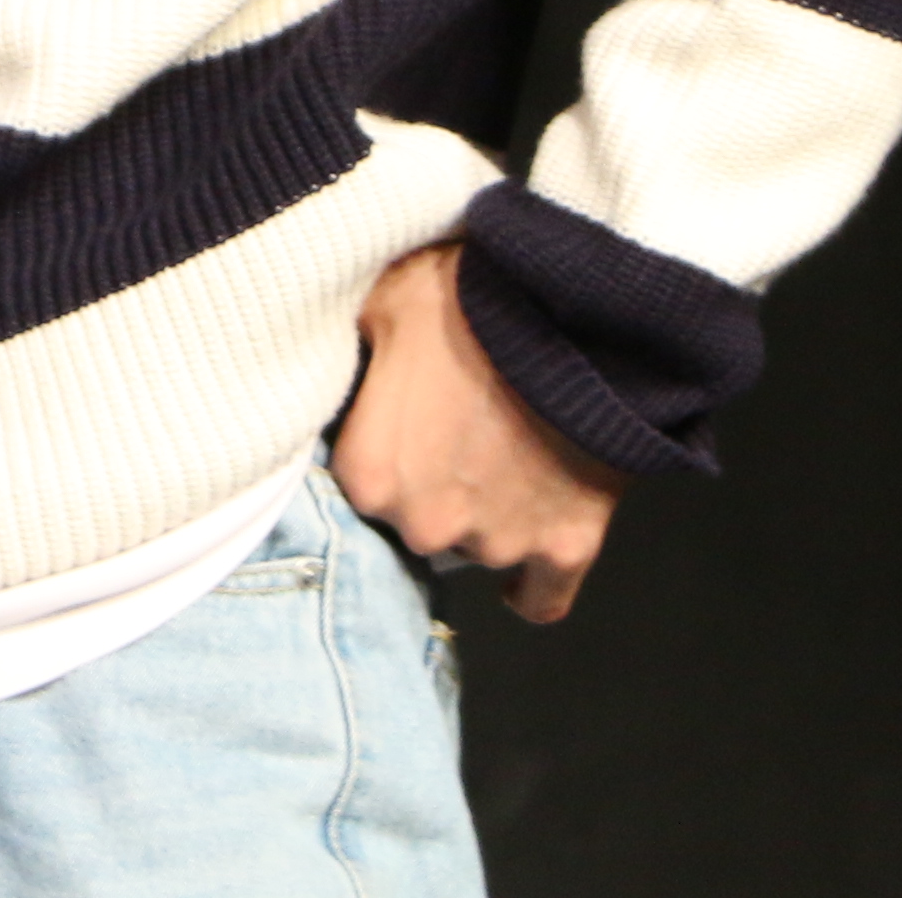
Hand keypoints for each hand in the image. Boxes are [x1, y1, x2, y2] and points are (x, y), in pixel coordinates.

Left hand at [335, 241, 627, 621]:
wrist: (579, 313)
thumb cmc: (473, 301)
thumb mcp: (379, 303)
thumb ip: (346, 355)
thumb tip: (322, 355)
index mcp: (369, 474)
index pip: (360, 485)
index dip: (384, 451)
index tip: (403, 428)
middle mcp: (426, 524)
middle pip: (418, 523)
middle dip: (432, 487)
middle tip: (458, 435)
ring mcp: (499, 542)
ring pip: (476, 549)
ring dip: (486, 518)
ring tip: (506, 458)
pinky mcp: (566, 547)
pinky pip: (541, 599)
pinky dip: (533, 588)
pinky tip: (524, 576)